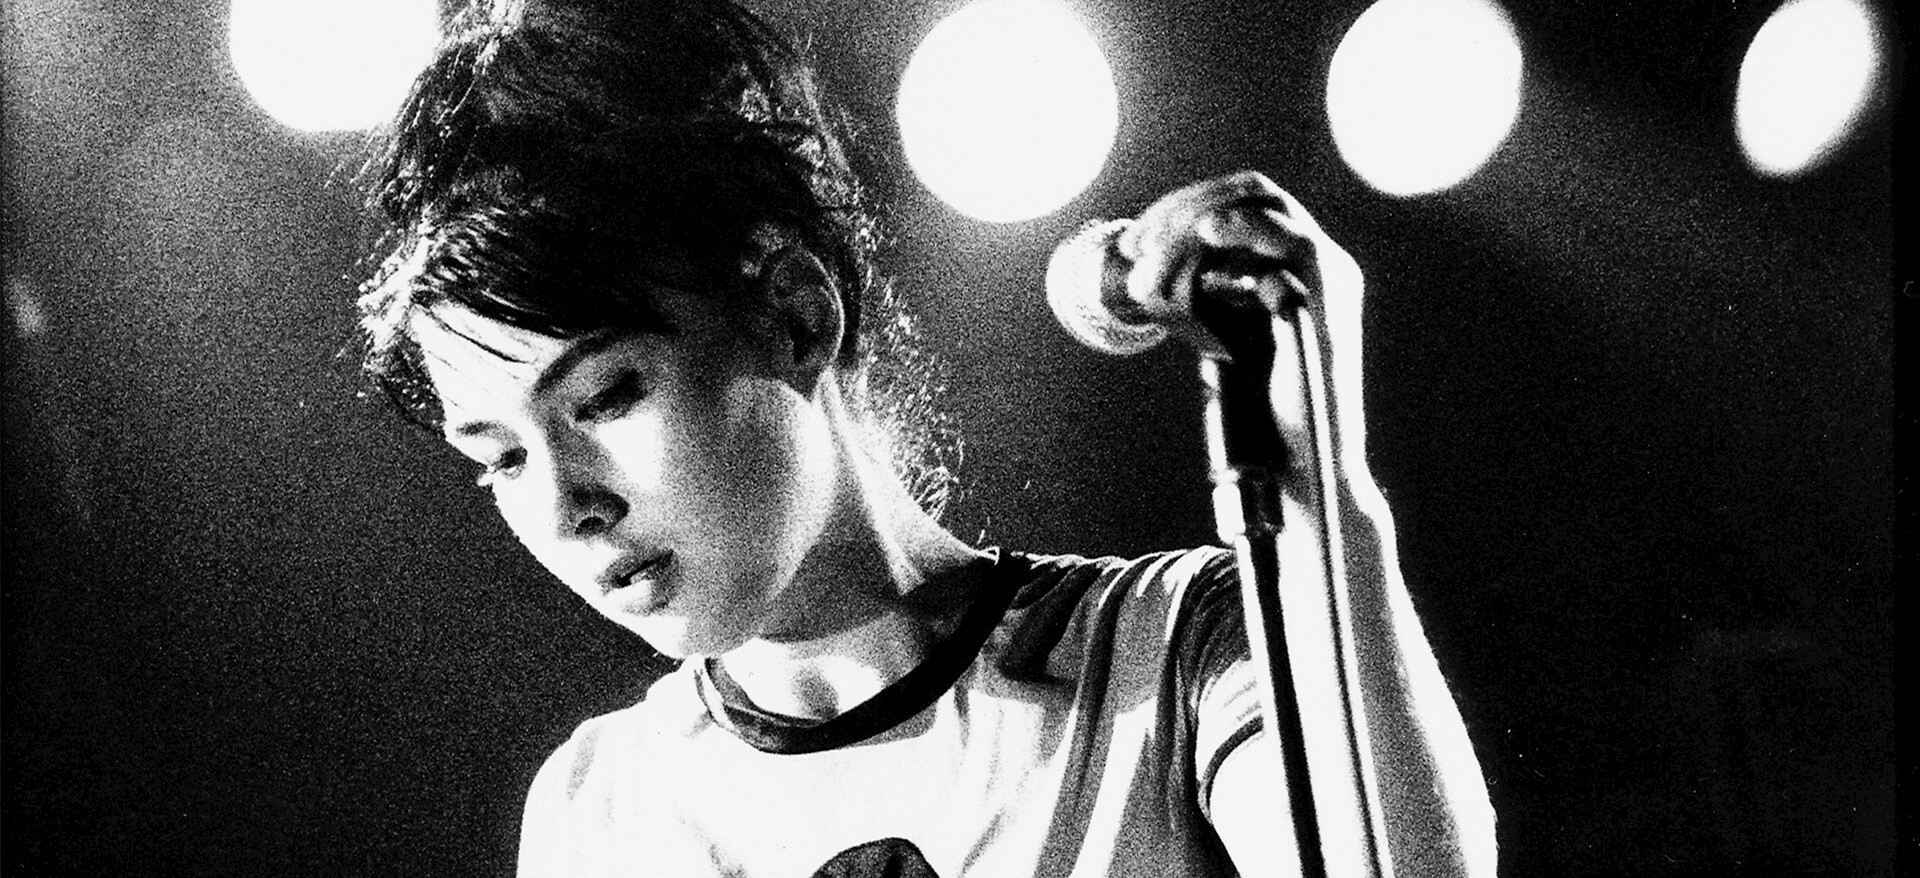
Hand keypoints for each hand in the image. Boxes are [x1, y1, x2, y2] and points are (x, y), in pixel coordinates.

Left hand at [1119, 171, 1373, 479]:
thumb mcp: (1223, 335)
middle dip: (1185, 206)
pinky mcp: (1330, 306)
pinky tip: (1210, 233)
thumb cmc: (1262, 413)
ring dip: (1202, 220)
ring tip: (1155, 252)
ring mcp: (1331, 281)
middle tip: (1137, 243)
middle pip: (1254, 193)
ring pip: (1269, 209)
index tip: (1135, 241)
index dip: (1184, 206)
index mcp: (1296, 267)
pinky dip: (1250, 229)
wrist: (1298, 467)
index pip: (1243, 203)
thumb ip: (1205, 294)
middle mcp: (1320, 264)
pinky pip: (1299, 246)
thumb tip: (1151, 264)